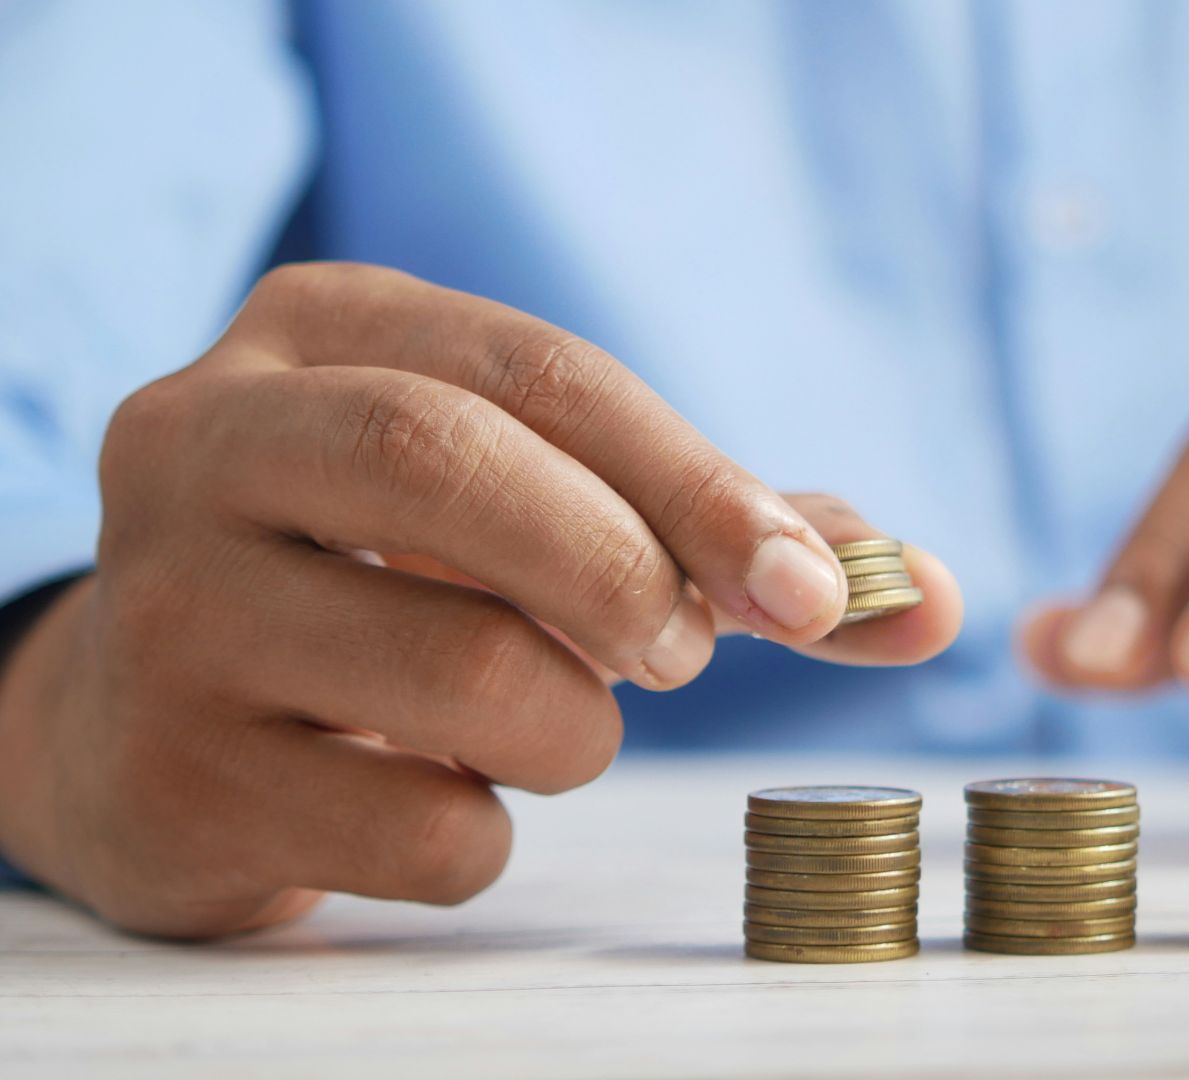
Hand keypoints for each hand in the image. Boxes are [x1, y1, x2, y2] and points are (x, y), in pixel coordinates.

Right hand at [0, 263, 960, 936]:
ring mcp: (166, 610)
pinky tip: (435, 795)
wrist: (154, 720)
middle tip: (681, 653)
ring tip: (541, 723)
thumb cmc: (395, 586)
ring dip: (573, 728)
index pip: (542, 372)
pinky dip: (488, 834)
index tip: (816, 590)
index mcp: (320, 333)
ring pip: (460, 672)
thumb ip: (726, 537)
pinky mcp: (170, 776)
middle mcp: (206, 441)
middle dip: (624, 570)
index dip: (700, 482)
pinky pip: (421, 830)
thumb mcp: (532, 507)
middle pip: (452, 464)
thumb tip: (928, 597)